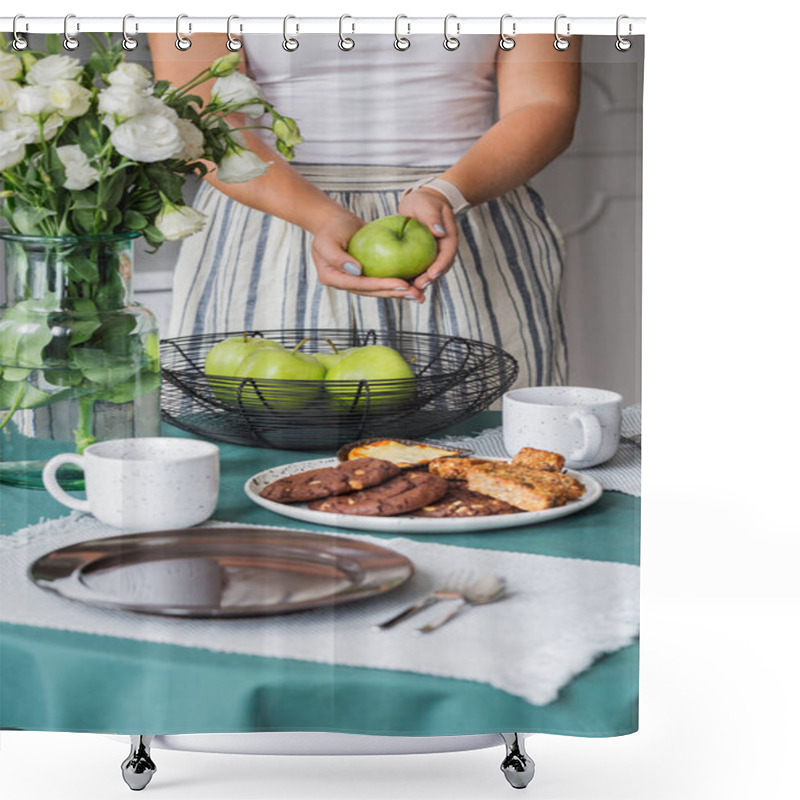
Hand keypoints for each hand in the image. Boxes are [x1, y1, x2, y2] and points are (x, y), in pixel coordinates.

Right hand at [310, 208, 425, 301]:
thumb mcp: (327, 240)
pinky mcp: (368, 275)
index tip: (401, 284)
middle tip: (415, 293)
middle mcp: (347, 283)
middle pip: (373, 291)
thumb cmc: (330, 228)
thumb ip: (337, 256)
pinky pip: (384, 281)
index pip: (360, 285)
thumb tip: (357, 271)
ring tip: (419, 294)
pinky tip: (416, 285)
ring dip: (400, 293)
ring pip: (381, 290)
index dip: (381, 286)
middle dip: (395, 293)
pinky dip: (399, 284)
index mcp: (334, 278)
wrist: (335, 223)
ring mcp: (358, 281)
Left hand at [398, 187, 458, 291]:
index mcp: (448, 238)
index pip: (447, 254)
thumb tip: (440, 232)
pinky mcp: (421, 259)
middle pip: (439, 268)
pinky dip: (411, 279)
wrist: (419, 204)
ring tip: (410, 291)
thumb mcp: (427, 205)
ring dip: (421, 283)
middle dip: (430, 279)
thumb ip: (433, 218)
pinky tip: (400, 286)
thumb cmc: (424, 202)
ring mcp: (432, 256)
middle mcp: (442, 250)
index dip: (441, 265)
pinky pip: (417, 271)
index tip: (432, 274)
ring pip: (428, 273)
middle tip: (418, 286)